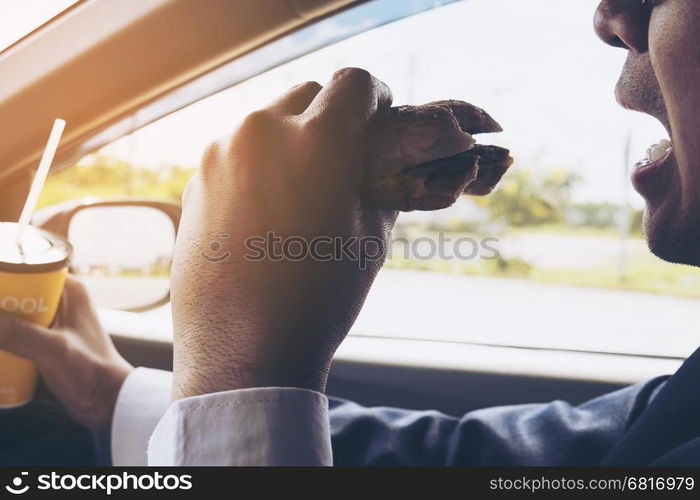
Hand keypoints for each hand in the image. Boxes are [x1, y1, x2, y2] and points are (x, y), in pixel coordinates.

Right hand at [0, 276, 132, 430]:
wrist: (107, 402)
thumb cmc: (91, 372)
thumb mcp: (53, 350)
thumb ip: (17, 334)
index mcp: (69, 289)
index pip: (26, 269)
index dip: (1, 277)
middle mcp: (61, 299)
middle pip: (15, 291)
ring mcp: (54, 321)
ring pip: (13, 313)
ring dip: (0, 324)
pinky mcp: (46, 341)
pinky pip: (16, 332)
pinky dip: (2, 337)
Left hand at [171, 68, 395, 397]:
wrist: (245, 350)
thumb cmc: (318, 299)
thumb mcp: (371, 238)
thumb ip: (379, 182)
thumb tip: (382, 160)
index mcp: (317, 141)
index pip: (353, 83)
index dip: (375, 98)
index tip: (379, 118)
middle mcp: (262, 133)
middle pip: (307, 95)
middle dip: (331, 116)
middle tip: (344, 156)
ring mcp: (221, 156)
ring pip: (266, 123)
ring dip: (291, 140)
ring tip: (303, 190)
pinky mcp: (195, 182)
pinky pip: (236, 154)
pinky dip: (258, 166)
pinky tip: (266, 212)